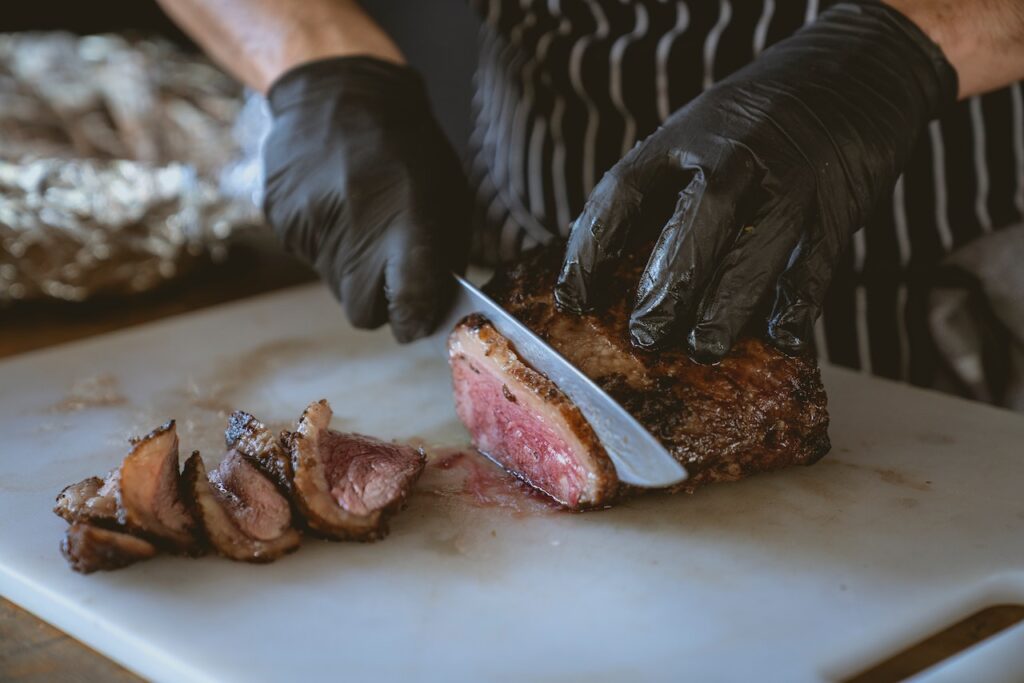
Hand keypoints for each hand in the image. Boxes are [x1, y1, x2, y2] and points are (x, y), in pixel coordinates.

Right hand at [263, 56, 469, 341]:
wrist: (337, 92)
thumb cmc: (407, 146)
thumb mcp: (446, 194)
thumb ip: (442, 256)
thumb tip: (432, 307)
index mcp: (405, 222)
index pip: (408, 304)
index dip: (414, 320)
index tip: (418, 317)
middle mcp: (354, 230)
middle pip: (362, 312)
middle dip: (378, 304)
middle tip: (390, 275)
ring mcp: (311, 227)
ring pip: (335, 285)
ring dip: (352, 267)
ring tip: (362, 219)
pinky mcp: (282, 222)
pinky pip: (311, 257)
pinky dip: (327, 243)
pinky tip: (335, 204)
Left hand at [554, 2, 956, 361]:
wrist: (855, 72)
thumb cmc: (758, 122)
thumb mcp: (700, 133)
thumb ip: (664, 191)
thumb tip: (613, 270)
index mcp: (685, 135)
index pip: (622, 190)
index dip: (590, 249)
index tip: (571, 300)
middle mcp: (737, 152)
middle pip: (696, 219)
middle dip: (667, 285)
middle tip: (645, 335)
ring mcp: (791, 178)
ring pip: (755, 246)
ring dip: (726, 305)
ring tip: (702, 346)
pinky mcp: (838, 205)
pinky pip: (814, 263)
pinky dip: (797, 304)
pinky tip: (780, 336)